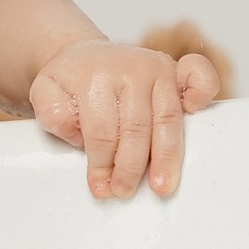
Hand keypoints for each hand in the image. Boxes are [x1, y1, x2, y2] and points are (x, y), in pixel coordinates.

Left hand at [29, 39, 219, 199]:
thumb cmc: (68, 83)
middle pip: (136, 128)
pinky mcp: (174, 70)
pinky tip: (197, 113)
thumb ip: (51, 110)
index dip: (101, 163)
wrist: (82, 57)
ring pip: (167, 118)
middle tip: (124, 191)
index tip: (100, 186)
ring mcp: (156, 67)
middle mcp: (130, 67)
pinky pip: (198, 77)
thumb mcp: (44, 92)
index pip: (102, 129)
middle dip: (130, 167)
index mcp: (94, 75)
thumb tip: (73, 127)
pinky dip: (203, 93)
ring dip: (166, 156)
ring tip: (161, 186)